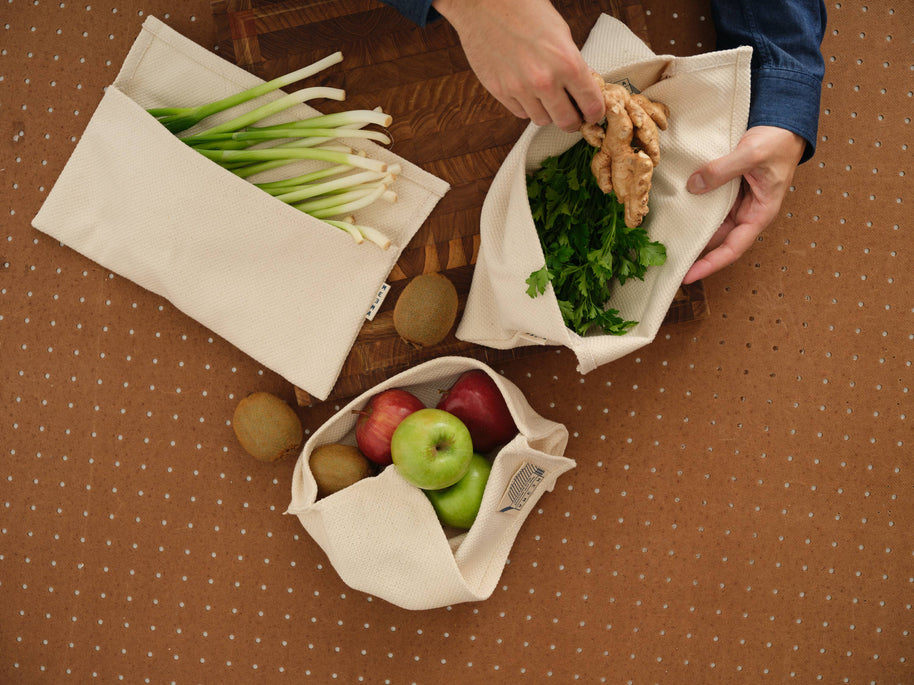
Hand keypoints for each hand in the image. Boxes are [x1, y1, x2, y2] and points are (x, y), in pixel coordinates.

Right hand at [432, 0, 604, 131]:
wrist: (485, 3)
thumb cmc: (524, 9)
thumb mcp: (560, 32)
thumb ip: (572, 62)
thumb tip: (583, 84)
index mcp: (567, 62)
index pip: (591, 104)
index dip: (595, 113)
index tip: (593, 114)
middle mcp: (545, 81)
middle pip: (567, 122)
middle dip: (573, 121)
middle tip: (572, 115)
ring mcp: (520, 89)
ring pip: (542, 120)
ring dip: (547, 112)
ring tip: (546, 98)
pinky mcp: (500, 91)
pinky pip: (520, 112)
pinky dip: (526, 106)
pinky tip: (526, 90)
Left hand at [682, 126, 806, 283]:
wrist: (784, 122)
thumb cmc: (778, 142)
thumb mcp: (751, 154)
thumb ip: (723, 170)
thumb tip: (693, 187)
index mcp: (760, 214)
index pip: (733, 248)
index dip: (710, 264)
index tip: (688, 276)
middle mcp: (747, 212)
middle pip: (717, 240)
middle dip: (695, 252)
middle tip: (667, 263)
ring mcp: (736, 202)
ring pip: (710, 223)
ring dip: (691, 231)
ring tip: (665, 243)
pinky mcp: (728, 189)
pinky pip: (708, 204)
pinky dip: (693, 209)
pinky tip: (674, 213)